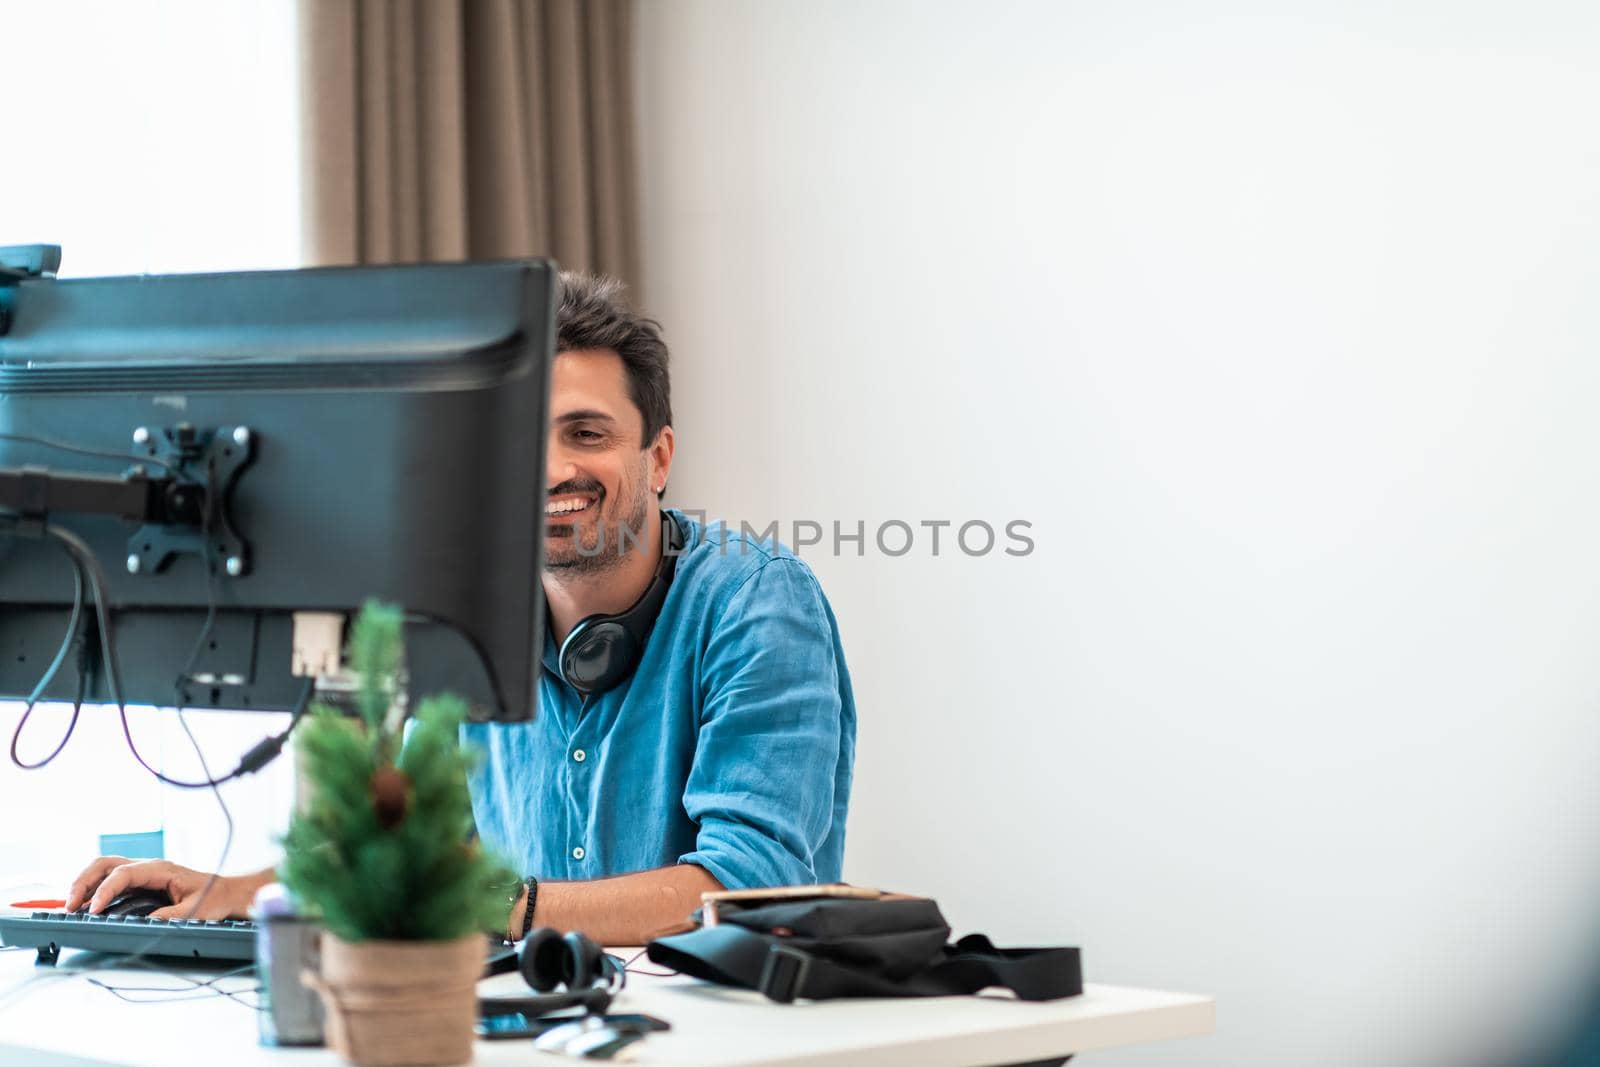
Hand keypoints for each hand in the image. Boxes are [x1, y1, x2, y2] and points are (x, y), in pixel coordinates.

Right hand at [65, 856, 251, 919]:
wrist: (228, 893)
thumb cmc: (215, 898)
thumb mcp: (195, 911)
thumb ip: (169, 916)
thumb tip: (143, 922)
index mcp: (160, 869)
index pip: (123, 874)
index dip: (104, 891)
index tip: (92, 910)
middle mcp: (149, 867)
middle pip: (106, 863)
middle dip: (83, 881)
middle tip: (69, 906)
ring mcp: (144, 873)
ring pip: (105, 869)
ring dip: (85, 884)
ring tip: (70, 906)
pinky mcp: (142, 882)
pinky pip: (111, 880)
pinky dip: (94, 889)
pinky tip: (85, 905)